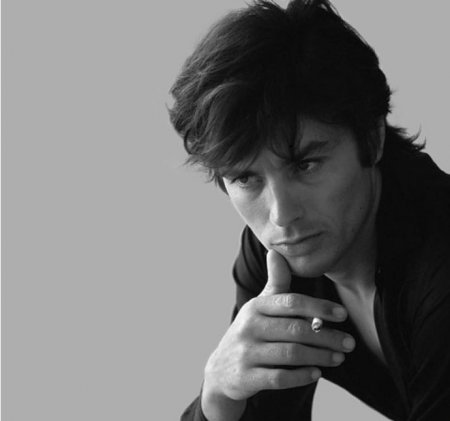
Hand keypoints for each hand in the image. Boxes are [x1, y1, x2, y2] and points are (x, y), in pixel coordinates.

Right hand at [202, 250, 354, 403]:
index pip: (291, 302)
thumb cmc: (251, 331)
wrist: (222, 369)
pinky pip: (280, 378)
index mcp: (256, 306)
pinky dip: (301, 376)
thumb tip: (276, 252)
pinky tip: (316, 373)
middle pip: (295, 330)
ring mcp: (246, 353)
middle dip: (327, 336)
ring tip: (339, 357)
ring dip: (320, 356)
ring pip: (290, 354)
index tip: (342, 314)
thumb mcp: (259, 306)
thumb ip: (274, 283)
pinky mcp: (246, 377)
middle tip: (349, 343)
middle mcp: (249, 327)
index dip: (319, 307)